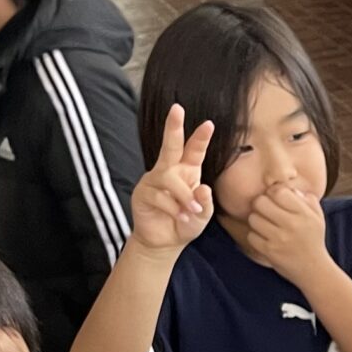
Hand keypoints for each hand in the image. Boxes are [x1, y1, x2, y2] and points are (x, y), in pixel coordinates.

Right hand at [129, 105, 213, 256]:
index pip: (193, 151)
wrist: (164, 242)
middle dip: (173, 127)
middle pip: (170, 145)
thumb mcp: (202, 216)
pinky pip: (160, 196)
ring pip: (169, 178)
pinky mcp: (142, 193)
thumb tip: (203, 187)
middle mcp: (169, 171)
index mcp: (187, 172)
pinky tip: (180, 217)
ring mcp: (153, 180)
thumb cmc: (185, 223)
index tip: (209, 124)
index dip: (200, 138)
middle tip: (177, 108)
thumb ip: (205, 203)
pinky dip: (174, 208)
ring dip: (183, 196)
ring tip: (192, 211)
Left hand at [242, 181, 329, 283]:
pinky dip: (256, 237)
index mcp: (304, 213)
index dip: (272, 192)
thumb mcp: (317, 217)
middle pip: (260, 202)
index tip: (275, 199)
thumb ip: (307, 199)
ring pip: (253, 219)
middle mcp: (292, 225)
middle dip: (261, 205)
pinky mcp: (269, 252)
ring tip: (265, 226)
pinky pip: (251, 236)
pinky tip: (265, 239)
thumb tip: (288, 187)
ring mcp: (279, 239)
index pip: (278, 191)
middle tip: (266, 211)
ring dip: (257, 221)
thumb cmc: (313, 240)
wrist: (314, 270)